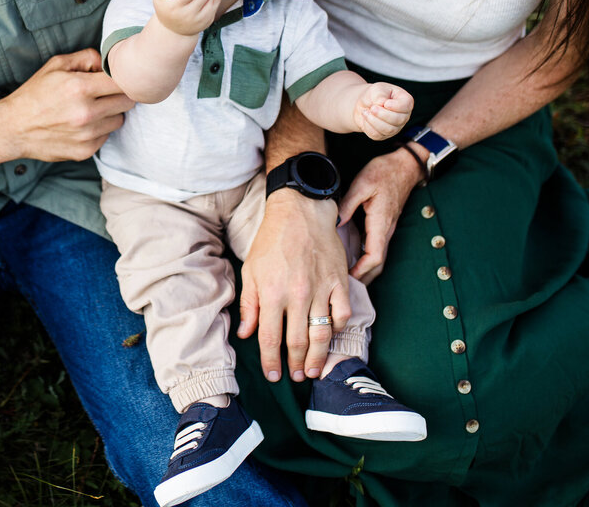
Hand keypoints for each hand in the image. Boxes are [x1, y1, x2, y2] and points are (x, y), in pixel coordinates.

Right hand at [0, 49, 135, 161]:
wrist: (13, 128)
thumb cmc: (35, 94)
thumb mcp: (56, 64)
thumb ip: (87, 57)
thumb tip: (108, 64)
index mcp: (80, 87)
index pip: (123, 82)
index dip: (122, 78)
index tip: (114, 79)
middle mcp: (86, 112)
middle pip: (127, 102)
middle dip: (119, 95)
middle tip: (105, 94)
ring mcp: (87, 134)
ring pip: (119, 120)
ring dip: (110, 114)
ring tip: (91, 109)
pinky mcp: (85, 151)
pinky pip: (106, 136)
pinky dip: (99, 130)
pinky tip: (82, 125)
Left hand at [237, 188, 351, 381]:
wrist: (300, 212)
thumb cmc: (271, 240)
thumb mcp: (251, 270)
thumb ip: (249, 304)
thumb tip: (246, 333)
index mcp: (272, 293)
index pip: (270, 338)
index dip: (271, 361)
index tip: (273, 375)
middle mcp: (297, 295)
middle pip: (298, 341)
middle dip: (296, 364)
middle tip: (297, 377)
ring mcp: (321, 289)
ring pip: (322, 333)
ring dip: (318, 357)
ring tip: (315, 370)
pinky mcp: (339, 282)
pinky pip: (342, 314)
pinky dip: (338, 329)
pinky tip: (331, 337)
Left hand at [337, 148, 421, 283]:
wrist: (404, 166)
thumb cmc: (384, 172)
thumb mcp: (362, 184)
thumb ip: (348, 205)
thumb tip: (336, 223)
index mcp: (380, 223)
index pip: (374, 256)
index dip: (362, 271)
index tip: (347, 278)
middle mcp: (386, 230)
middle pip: (378, 264)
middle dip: (363, 278)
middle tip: (344, 287)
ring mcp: (387, 228)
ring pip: (378, 258)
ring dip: (366, 271)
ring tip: (347, 279)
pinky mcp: (385, 225)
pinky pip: (377, 248)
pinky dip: (367, 260)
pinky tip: (353, 261)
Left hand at [353, 82, 413, 139]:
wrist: (364, 104)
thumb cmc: (374, 95)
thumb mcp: (377, 89)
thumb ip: (380, 95)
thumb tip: (382, 104)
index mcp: (405, 101)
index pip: (406, 106)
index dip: (396, 106)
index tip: (385, 103)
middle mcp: (403, 116)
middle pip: (398, 120)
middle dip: (382, 114)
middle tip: (372, 107)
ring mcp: (395, 128)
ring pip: (388, 130)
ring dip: (374, 121)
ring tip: (366, 112)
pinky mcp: (384, 135)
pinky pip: (377, 135)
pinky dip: (368, 126)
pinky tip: (366, 118)